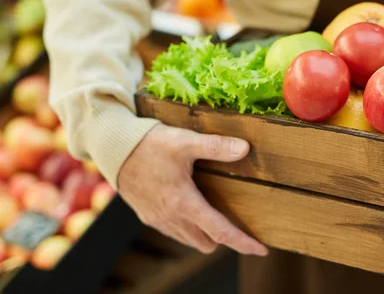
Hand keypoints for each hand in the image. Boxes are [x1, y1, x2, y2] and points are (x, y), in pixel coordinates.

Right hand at [117, 124, 267, 255]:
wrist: (112, 149)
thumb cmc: (148, 145)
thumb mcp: (184, 141)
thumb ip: (215, 146)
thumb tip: (245, 148)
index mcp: (184, 203)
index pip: (220, 231)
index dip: (243, 242)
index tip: (262, 250)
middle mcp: (171, 217)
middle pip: (207, 241)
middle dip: (226, 239)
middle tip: (242, 227)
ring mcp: (158, 219)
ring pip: (190, 239)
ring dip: (206, 235)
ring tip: (219, 221)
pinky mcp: (148, 216)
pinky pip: (174, 232)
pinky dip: (188, 229)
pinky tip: (193, 212)